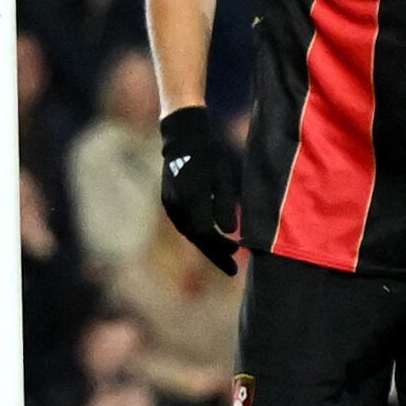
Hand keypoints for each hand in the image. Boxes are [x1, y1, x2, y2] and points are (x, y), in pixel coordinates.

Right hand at [156, 105, 240, 274]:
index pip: (205, 232)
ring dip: (206, 245)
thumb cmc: (209, 153)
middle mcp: (176, 204)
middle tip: (232, 269)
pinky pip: (183, 224)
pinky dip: (197, 234)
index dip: (221, 247)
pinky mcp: (168, 201)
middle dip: (214, 253)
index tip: (236, 253)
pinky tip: (209, 239)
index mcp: (191, 198)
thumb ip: (225, 204)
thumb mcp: (224, 176)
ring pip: (188, 232)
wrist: (183, 136)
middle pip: (196, 237)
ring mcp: (169, 203)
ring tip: (224, 256)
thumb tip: (229, 231)